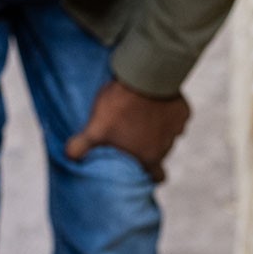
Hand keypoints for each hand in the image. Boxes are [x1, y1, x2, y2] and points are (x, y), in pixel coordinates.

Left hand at [64, 79, 189, 182]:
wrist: (145, 76)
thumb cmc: (120, 107)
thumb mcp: (95, 128)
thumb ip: (81, 147)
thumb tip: (69, 157)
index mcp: (149, 158)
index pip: (157, 177)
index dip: (150, 174)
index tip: (141, 168)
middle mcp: (167, 148)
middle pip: (160, 155)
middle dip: (149, 148)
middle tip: (134, 136)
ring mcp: (177, 128)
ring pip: (168, 136)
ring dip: (158, 130)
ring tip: (141, 116)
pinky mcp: (183, 111)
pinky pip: (177, 116)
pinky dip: (167, 112)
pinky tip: (155, 103)